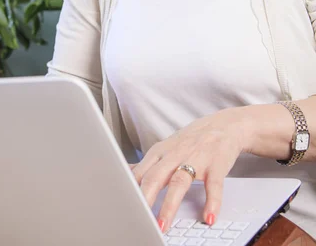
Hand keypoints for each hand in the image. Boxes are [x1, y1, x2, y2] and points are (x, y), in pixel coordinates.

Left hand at [128, 107, 248, 233]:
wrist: (225, 125)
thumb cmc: (191, 140)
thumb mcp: (165, 148)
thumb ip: (147, 164)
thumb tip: (125, 172)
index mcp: (160, 152)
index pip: (140, 173)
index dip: (130, 191)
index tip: (123, 208)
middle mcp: (176, 153)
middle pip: (156, 176)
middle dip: (145, 198)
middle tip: (138, 218)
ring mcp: (196, 157)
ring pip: (180, 181)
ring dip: (170, 204)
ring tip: (163, 224)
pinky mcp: (217, 164)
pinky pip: (214, 185)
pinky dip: (212, 202)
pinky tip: (208, 217)